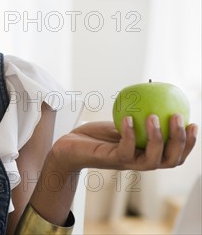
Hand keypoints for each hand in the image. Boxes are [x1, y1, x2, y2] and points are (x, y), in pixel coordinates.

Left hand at [51, 114, 197, 172]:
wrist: (71, 147)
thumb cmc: (97, 135)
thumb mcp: (122, 123)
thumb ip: (138, 117)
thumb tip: (156, 96)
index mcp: (148, 154)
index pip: (176, 155)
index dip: (189, 143)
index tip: (193, 123)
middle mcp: (142, 162)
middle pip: (171, 159)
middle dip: (179, 140)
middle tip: (177, 117)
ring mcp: (128, 163)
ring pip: (153, 158)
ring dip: (157, 137)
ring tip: (153, 116)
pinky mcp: (112, 159)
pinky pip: (125, 149)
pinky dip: (129, 133)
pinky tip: (128, 118)